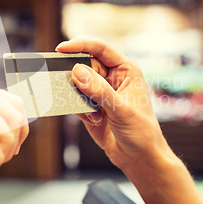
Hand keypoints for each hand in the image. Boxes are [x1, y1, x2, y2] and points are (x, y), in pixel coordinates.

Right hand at [56, 38, 178, 173]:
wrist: (139, 158)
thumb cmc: (141, 132)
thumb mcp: (121, 110)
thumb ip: (99, 90)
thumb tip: (77, 71)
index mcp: (125, 69)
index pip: (100, 48)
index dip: (80, 45)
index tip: (61, 49)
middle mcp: (112, 76)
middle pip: (84, 64)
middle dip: (77, 77)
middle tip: (74, 90)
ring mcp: (100, 91)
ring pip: (76, 82)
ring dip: (78, 96)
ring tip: (93, 113)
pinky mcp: (90, 105)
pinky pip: (74, 99)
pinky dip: (78, 109)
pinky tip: (95, 120)